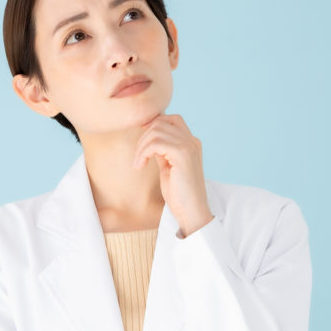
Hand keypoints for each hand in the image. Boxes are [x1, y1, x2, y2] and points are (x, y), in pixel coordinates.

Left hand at [132, 114, 211, 236]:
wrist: (191, 211)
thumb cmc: (179, 193)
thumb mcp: (168, 167)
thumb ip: (162, 151)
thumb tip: (148, 138)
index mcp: (191, 143)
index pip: (171, 119)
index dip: (153, 125)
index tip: (142, 143)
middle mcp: (192, 141)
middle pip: (161, 122)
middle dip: (143, 137)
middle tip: (138, 158)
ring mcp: (189, 146)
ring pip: (156, 131)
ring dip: (141, 147)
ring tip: (138, 163)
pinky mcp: (183, 155)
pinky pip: (155, 144)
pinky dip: (143, 153)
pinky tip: (140, 166)